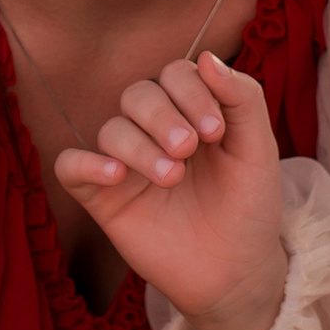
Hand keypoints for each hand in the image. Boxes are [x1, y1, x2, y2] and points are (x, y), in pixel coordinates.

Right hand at [52, 53, 287, 329]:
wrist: (236, 272)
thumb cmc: (249, 207)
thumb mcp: (258, 149)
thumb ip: (242, 98)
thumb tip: (208, 57)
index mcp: (191, 112)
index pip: (174, 74)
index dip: (191, 91)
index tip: (216, 131)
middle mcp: (155, 131)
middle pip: (138, 94)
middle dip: (163, 116)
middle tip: (188, 150)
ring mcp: (127, 164)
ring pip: (111, 129)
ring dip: (139, 147)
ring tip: (172, 178)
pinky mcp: (104, 198)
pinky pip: (71, 167)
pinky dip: (86, 164)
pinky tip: (116, 176)